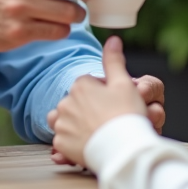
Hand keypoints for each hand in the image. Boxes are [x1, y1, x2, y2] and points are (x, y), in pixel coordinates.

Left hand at [48, 36, 146, 166]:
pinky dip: (73, 142)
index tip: (114, 104)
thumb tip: (113, 39)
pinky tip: (88, 143)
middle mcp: (66, 102)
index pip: (88, 85)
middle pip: (76, 103)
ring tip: (96, 132)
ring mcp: (62, 125)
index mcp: (80, 85)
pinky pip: (63, 141)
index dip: (103, 94)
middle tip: (107, 120)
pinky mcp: (61, 144)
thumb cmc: (126, 115)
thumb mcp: (124, 84)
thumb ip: (114, 60)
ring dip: (78, 125)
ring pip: (67, 121)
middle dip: (88, 109)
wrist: (123, 149)